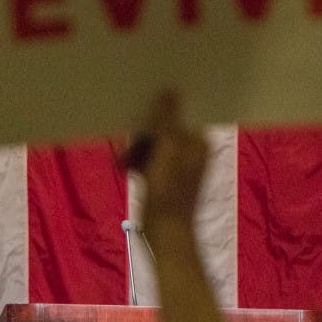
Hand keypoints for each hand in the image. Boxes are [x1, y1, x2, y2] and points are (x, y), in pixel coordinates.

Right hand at [124, 91, 208, 227]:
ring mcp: (177, 164)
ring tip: (123, 162)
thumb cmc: (168, 192)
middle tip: (128, 143)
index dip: (160, 110)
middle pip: (162, 128)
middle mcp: (191, 150)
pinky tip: (123, 168)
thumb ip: (167, 120)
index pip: (179, 115)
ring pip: (151, 144)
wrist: (164, 232)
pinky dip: (135, 162)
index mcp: (199, 142)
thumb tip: (172, 89)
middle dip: (143, 135)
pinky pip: (146, 159)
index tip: (141, 105)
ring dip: (135, 150)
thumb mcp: (167, 150)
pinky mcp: (163, 176)